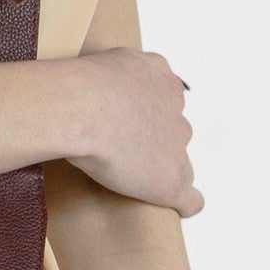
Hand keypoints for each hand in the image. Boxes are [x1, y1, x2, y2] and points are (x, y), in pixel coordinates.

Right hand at [68, 48, 202, 215]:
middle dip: (153, 140)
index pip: (165, 98)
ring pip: (180, 163)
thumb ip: (113, 73)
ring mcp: (176, 149)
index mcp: (162, 79)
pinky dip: (184, 203)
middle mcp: (175, 112)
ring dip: (161, 169)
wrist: (80, 110)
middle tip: (120, 148)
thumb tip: (97, 85)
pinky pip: (190, 199)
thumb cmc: (80, 86)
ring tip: (133, 178)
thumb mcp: (102, 62)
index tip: (123, 121)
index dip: (143, 113)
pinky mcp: (170, 182)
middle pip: (174, 131)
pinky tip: (175, 208)